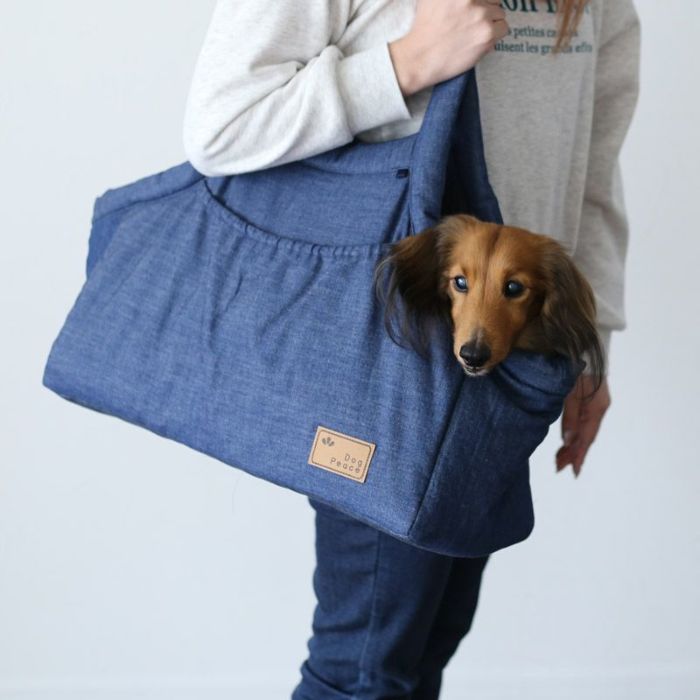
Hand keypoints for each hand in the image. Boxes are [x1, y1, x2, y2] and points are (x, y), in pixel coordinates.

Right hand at [389, 0, 508, 96]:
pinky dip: (495, 35)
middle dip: (486, 9)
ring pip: (500, 13)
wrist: (420, 57)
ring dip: (491, 23)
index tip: (475, 10)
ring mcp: (481, 14)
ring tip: (474, 33)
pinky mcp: (486, 33)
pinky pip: (503, 28)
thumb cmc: (423, 28)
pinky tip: (480, 40)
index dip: (480, 2)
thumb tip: (467, 1)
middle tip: (472, 22)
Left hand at [555, 375, 610, 476]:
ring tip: (560, 458)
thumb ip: (570, 417)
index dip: (579, 454)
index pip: (588, 437)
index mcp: (596, 408)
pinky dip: (575, 432)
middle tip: (560, 467)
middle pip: (587, 436)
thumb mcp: (569, 393)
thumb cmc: (574, 367)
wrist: (582, 345)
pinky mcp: (590, 399)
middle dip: (574, 453)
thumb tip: (569, 442)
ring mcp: (596, 404)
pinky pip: (583, 421)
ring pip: (585, 430)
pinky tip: (567, 440)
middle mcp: (599, 408)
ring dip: (573, 444)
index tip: (573, 471)